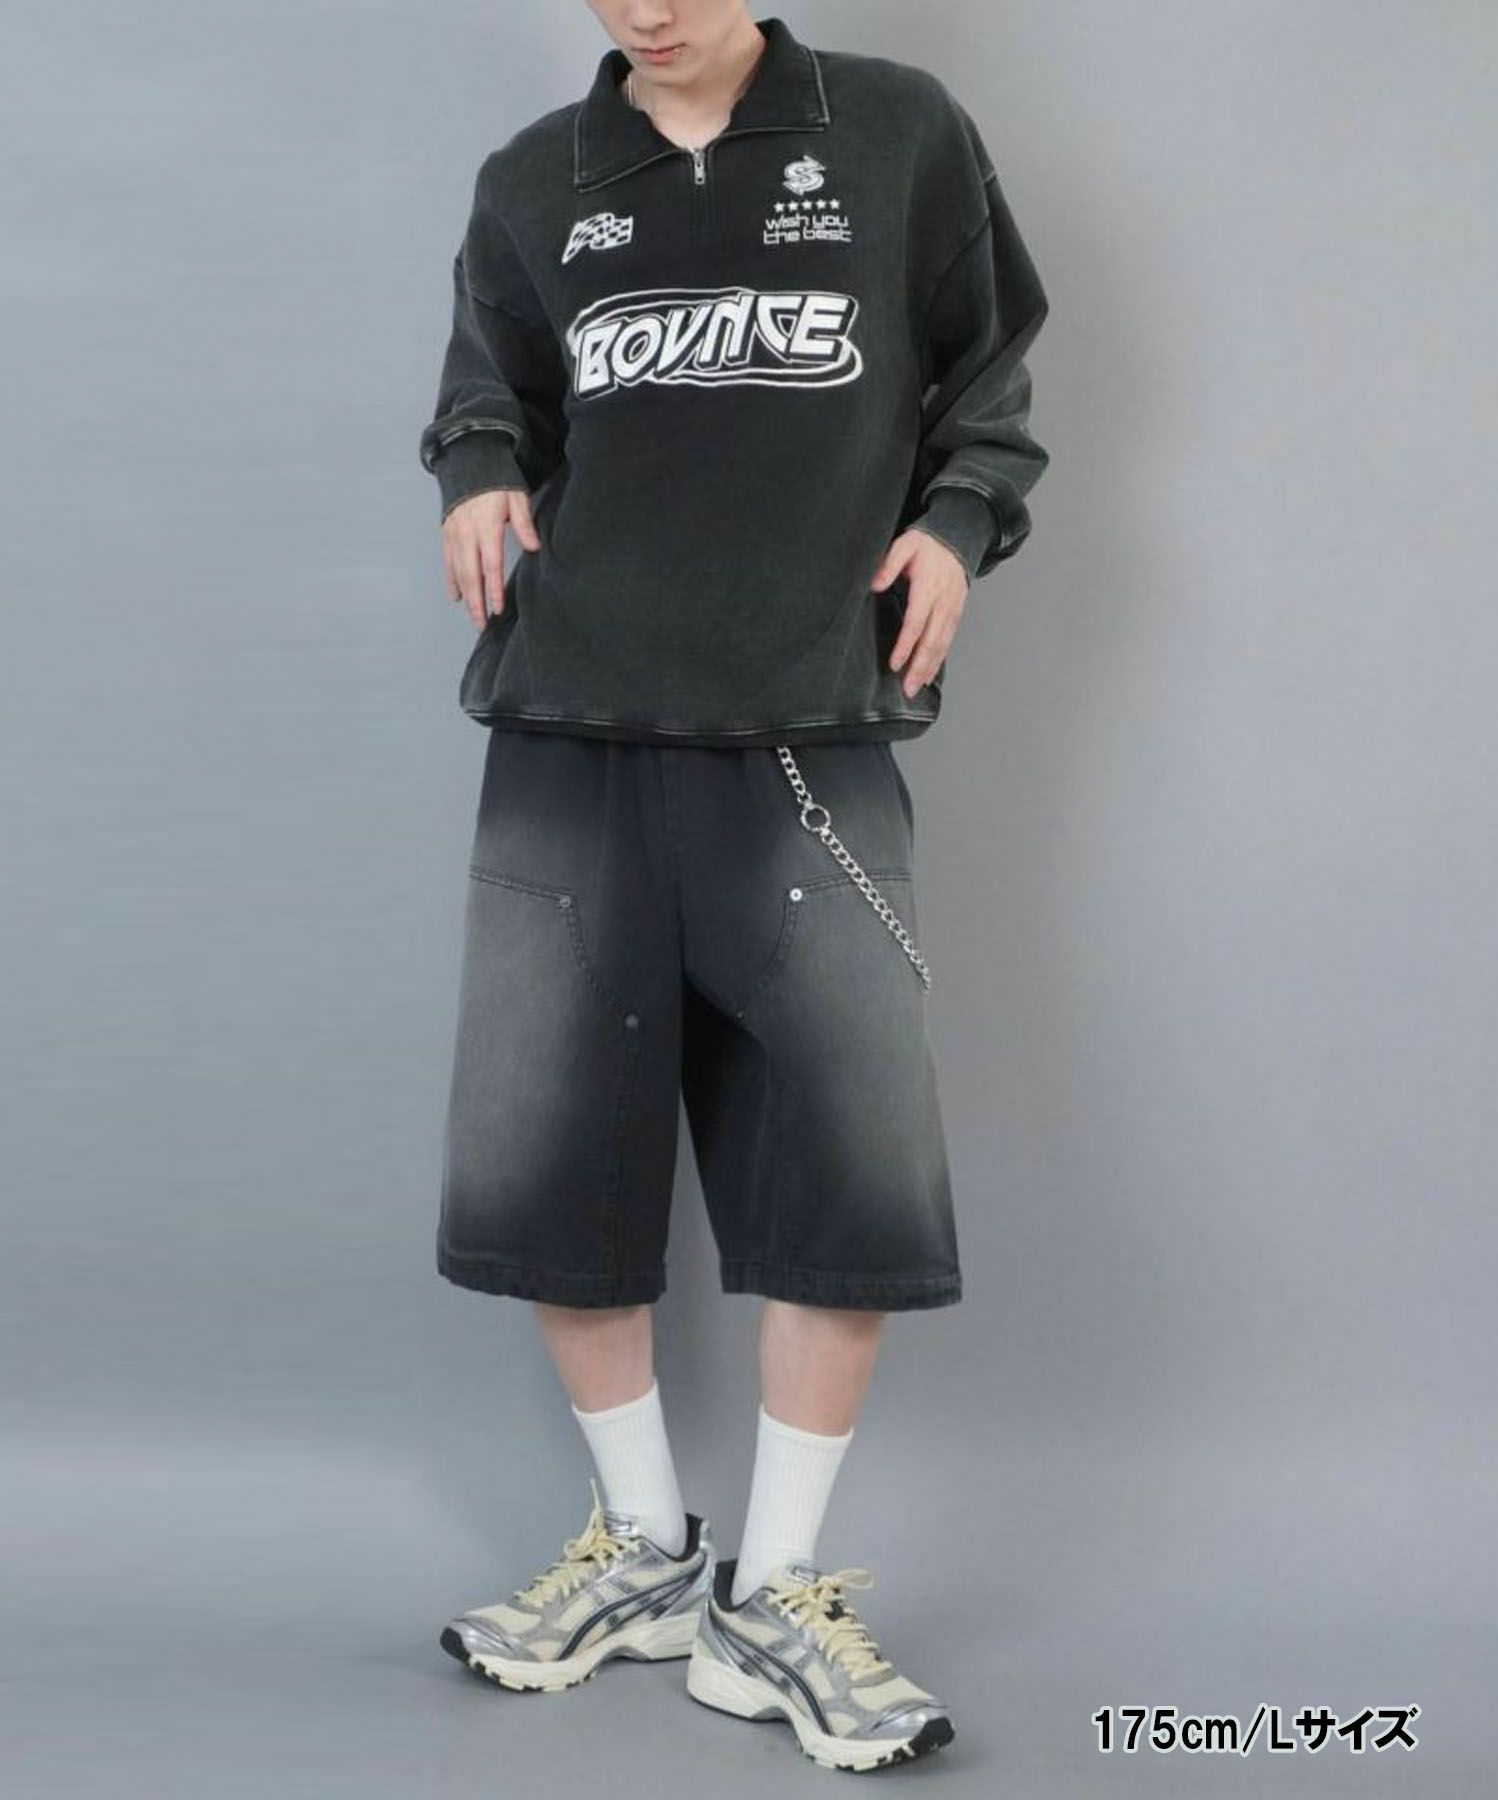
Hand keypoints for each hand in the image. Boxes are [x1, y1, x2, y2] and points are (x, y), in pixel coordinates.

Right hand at [441, 487, 541, 630]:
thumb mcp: (516, 497)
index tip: (498, 608)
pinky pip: (447, 562)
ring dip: (465, 596)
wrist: (469, 461)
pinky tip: (456, 595)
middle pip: (470, 575)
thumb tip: (534, 547)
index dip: (494, 589)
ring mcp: (454, 534)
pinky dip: (451, 580)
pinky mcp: (446, 533)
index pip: (490, 565)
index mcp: (486, 526)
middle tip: (482, 624)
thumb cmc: (497, 480)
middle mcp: (467, 533)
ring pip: (457, 572)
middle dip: (476, 602)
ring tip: (472, 616)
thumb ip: (523, 523)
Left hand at [871, 528, 970, 699]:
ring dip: (929, 668)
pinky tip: (929, 675)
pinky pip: (947, 641)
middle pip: (931, 640)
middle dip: (920, 666)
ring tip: (916, 688)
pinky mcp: (955, 615)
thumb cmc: (927, 545)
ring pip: (941, 644)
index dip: (906, 645)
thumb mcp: (905, 544)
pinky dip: (939, 660)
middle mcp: (943, 602)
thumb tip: (875, 584)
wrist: (958, 540)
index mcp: (929, 587)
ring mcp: (952, 610)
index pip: (916, 622)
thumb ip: (889, 563)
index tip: (895, 663)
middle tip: (908, 688)